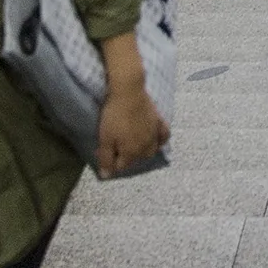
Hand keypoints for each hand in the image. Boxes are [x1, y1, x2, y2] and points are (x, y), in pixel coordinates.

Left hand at [93, 37, 170, 176]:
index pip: (121, 166)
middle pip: (137, 160)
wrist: (128, 91)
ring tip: (134, 146)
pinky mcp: (159, 122)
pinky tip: (155, 138)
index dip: (110, 162)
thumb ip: (106, 158)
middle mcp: (146, 147)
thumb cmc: (114, 115)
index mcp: (132, 153)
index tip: (103, 152)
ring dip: (143, 152)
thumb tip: (106, 176)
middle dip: (127, 159)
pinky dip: (160, 140)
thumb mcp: (105, 138)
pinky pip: (164, 135)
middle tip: (117, 149)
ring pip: (152, 151)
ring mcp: (154, 134)